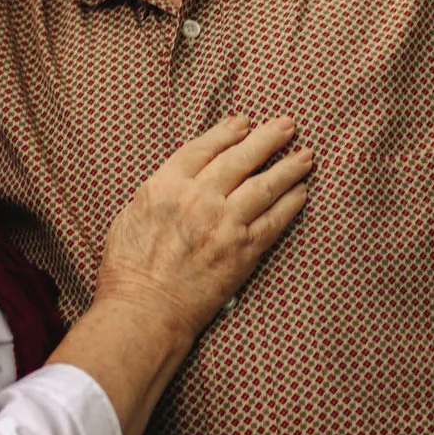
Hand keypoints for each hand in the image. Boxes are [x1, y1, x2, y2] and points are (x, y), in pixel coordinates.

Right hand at [95, 116, 312, 341]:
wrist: (144, 311)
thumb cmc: (128, 270)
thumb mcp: (129, 216)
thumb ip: (158, 193)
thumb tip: (179, 180)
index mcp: (166, 185)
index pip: (204, 147)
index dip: (228, 132)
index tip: (244, 123)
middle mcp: (198, 198)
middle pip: (240, 158)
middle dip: (267, 138)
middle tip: (287, 126)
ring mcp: (224, 223)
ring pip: (265, 185)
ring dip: (289, 167)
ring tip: (305, 156)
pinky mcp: (244, 250)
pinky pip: (275, 220)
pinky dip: (291, 203)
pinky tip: (302, 192)